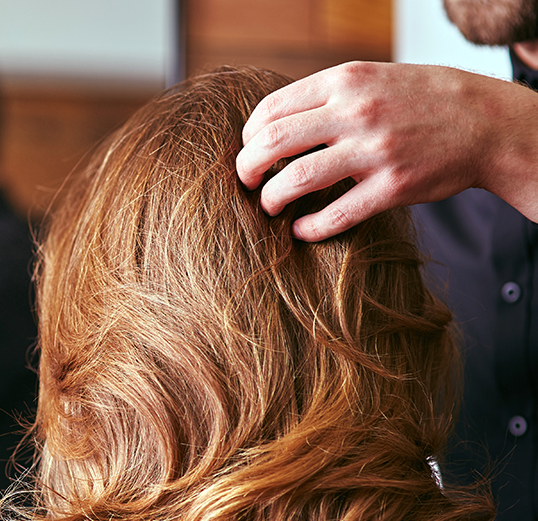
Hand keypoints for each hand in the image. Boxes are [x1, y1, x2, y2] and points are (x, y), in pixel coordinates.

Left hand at [236, 61, 537, 240]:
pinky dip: (310, 227)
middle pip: (273, 142)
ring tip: (270, 206)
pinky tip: (301, 230)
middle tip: (246, 182)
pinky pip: (337, 214)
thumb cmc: (420, 101)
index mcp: (344, 83)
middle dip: (247, 167)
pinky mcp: (393, 186)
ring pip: (298, 179)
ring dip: (272, 198)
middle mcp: (356, 112)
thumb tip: (270, 125)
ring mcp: (374, 151)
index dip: (249, 135)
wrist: (485, 122)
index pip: (271, 109)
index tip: (249, 150)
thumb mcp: (371, 79)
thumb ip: (325, 97)